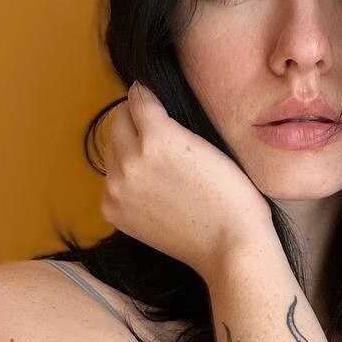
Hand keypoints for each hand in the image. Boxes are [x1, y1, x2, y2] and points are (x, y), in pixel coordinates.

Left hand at [98, 81, 272, 277]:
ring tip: (154, 161)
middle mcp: (130, 160)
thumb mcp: (206, 143)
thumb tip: (148, 109)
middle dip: (133, 119)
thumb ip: (171, 123)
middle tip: (154, 130)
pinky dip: (124, 177)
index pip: (137, 96)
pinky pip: (110, 180)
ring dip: (126, 147)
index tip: (155, 101)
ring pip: (110, 150)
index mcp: (157, 137)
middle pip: (116, 120)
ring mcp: (117, 188)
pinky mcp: (113, 211)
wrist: (229, 246)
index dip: (149, 96)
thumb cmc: (231, 194)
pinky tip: (149, 186)